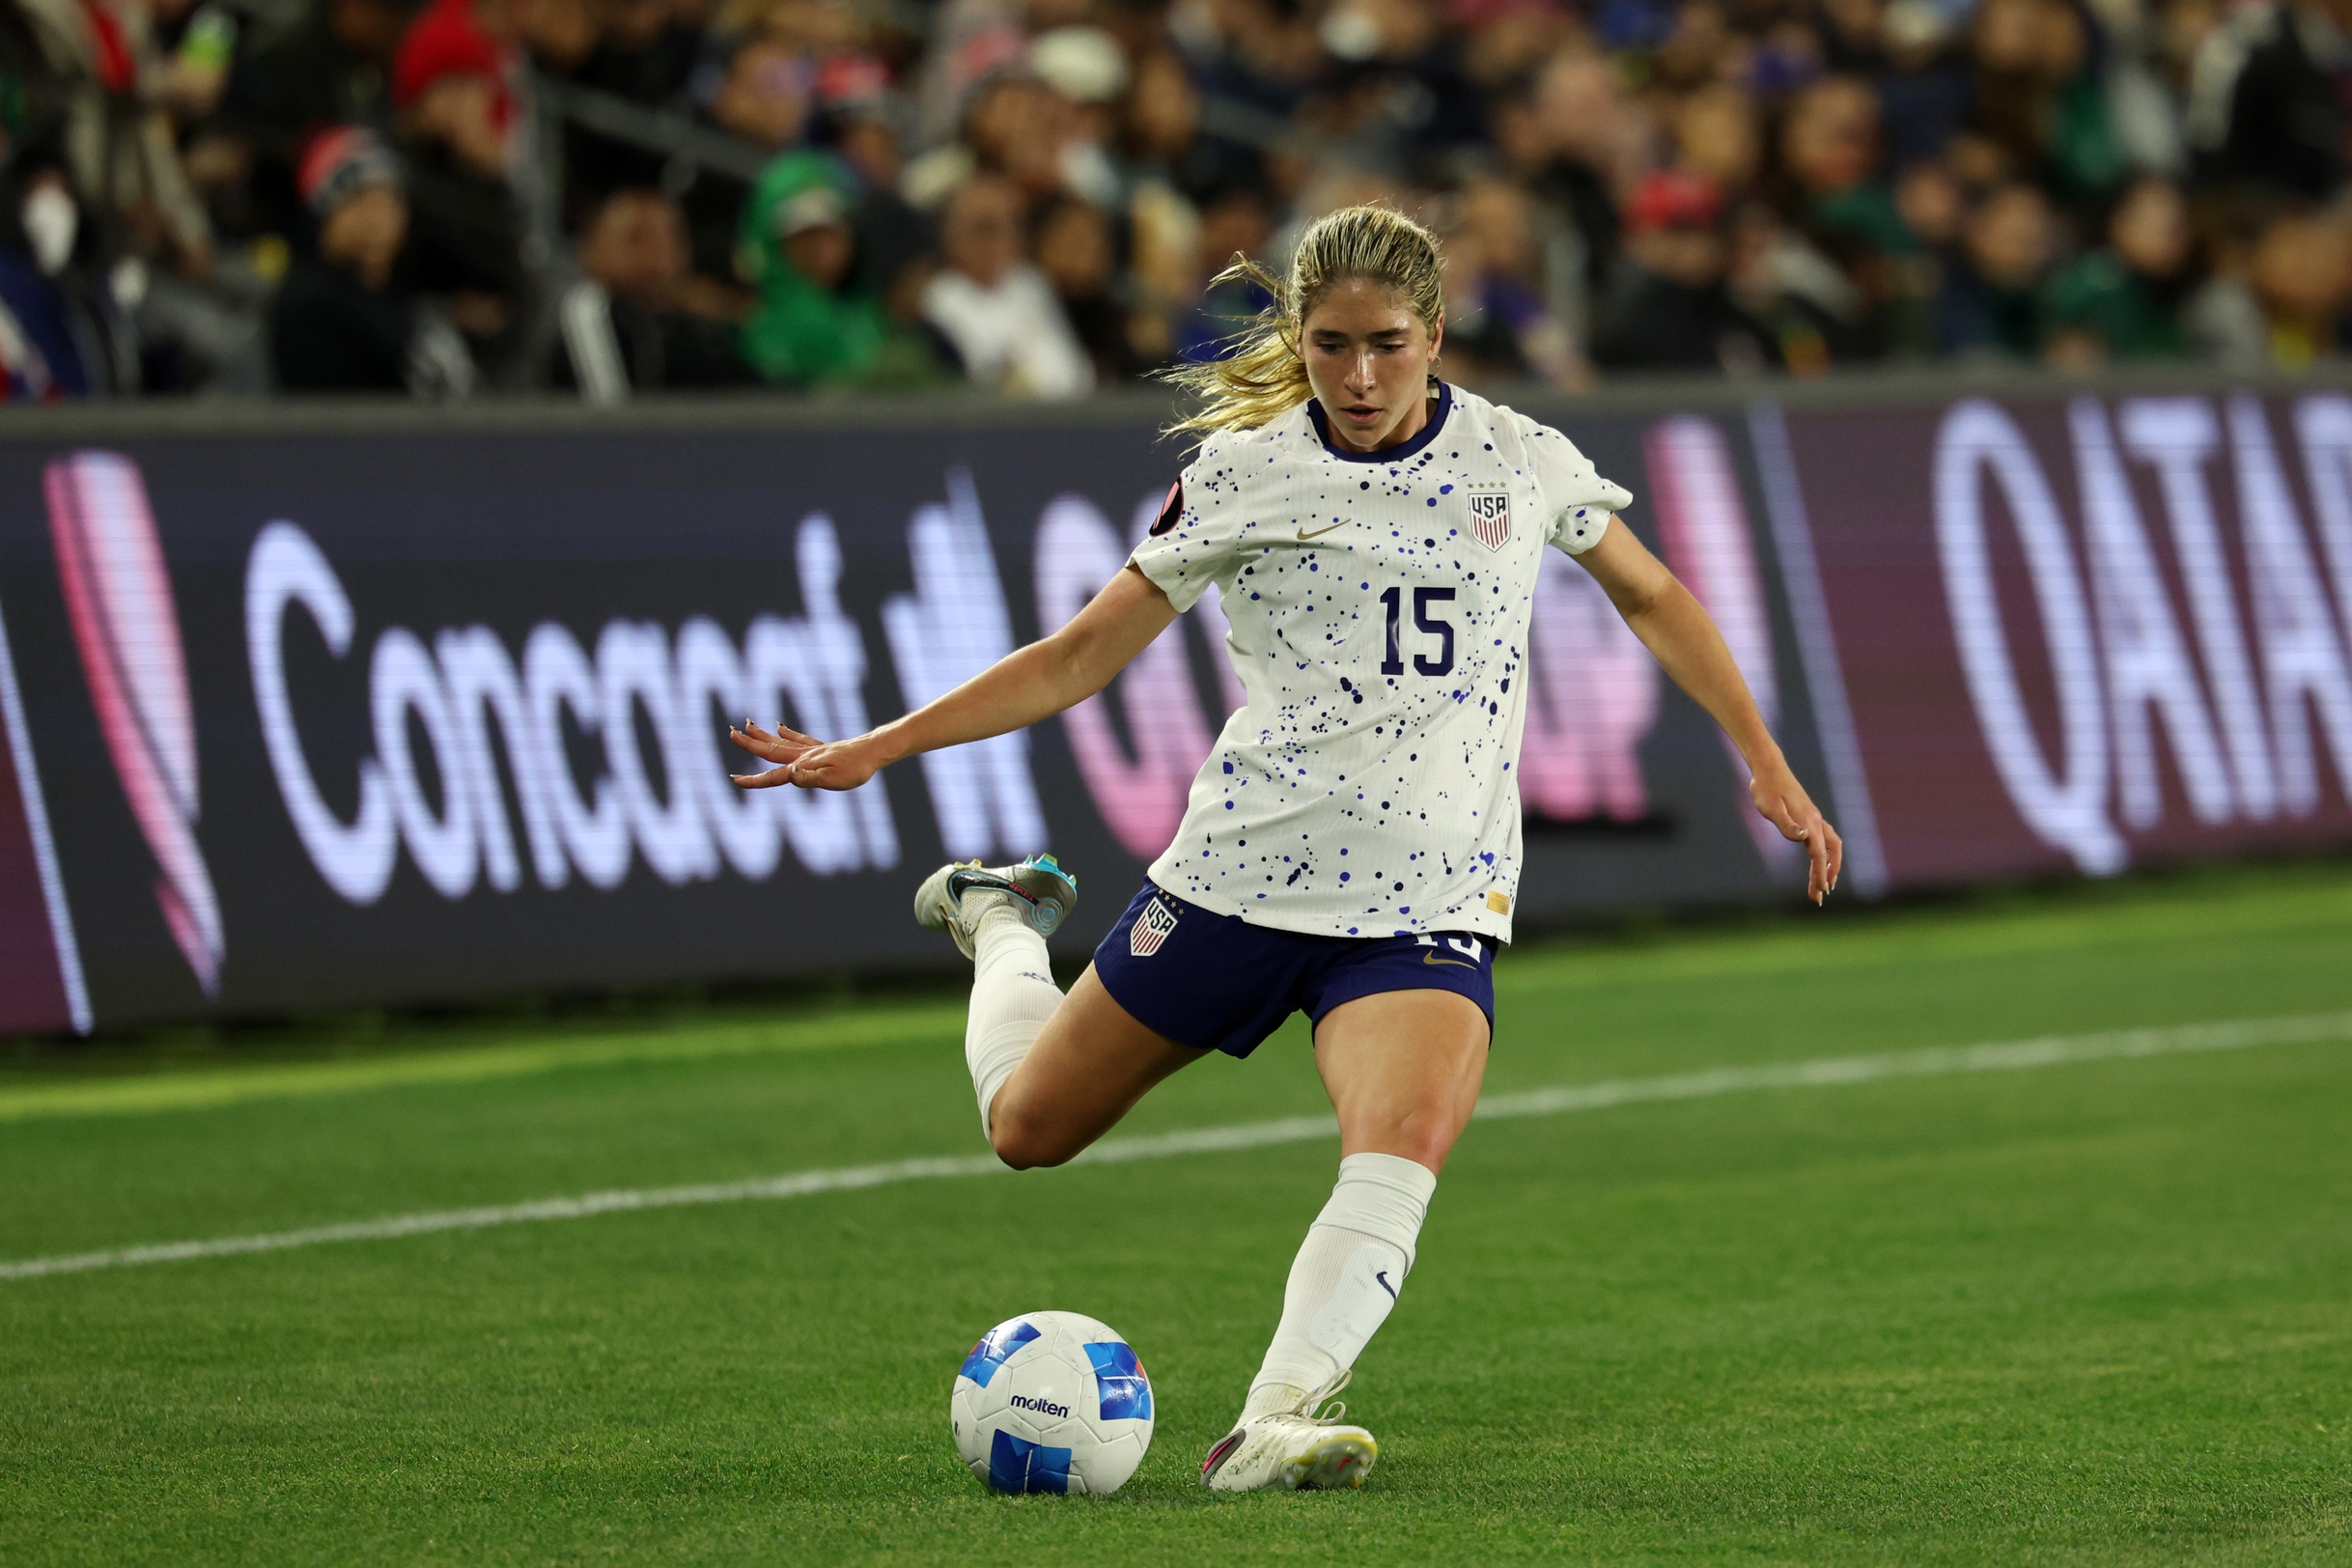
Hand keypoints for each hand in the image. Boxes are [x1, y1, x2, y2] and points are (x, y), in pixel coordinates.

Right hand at [728, 721, 885, 790]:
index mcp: (803, 766)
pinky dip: (786, 734)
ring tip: (746, 725)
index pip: (774, 776)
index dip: (754, 781)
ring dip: (762, 735)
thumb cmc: (856, 769)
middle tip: (730, 732)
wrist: (874, 751)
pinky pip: (799, 739)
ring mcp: (812, 749)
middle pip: (770, 750)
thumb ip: (809, 779)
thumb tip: (790, 774)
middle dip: (749, 743)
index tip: (735, 779)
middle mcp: (803, 755)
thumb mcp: (833, 780)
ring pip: (780, 741)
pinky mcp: (822, 747)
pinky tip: (779, 727)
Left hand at [1749, 753, 1841, 904]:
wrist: (1768, 768)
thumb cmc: (1766, 789)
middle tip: (1820, 897)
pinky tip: (1820, 861)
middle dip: (1828, 875)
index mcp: (1808, 823)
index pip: (1818, 855)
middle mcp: (1815, 821)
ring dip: (1831, 866)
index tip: (1820, 892)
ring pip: (1831, 846)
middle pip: (1830, 853)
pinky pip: (1825, 839)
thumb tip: (1803, 838)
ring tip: (1824, 884)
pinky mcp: (1809, 816)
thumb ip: (1786, 825)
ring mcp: (1814, 818)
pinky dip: (1826, 854)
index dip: (1820, 874)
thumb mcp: (1770, 809)